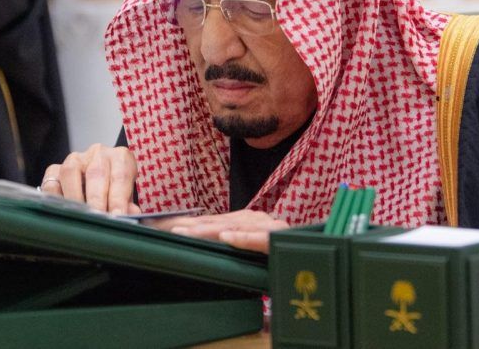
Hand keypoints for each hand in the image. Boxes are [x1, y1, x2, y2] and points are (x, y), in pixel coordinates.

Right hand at [40, 143, 139, 215]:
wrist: (100, 185)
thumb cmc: (116, 190)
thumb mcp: (127, 197)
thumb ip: (129, 206)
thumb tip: (131, 215)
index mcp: (120, 157)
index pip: (121, 176)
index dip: (118, 198)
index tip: (117, 216)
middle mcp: (98, 153)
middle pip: (96, 173)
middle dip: (97, 200)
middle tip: (97, 219)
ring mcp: (75, 159)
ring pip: (70, 172)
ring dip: (75, 198)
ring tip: (79, 217)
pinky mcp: (54, 170)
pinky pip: (51, 183)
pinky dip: (55, 199)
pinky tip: (62, 212)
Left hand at [146, 209, 287, 252]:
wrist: (310, 259)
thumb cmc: (278, 258)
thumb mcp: (250, 253)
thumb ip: (232, 245)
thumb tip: (202, 242)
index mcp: (251, 221)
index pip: (217, 221)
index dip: (193, 223)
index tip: (168, 226)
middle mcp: (260, 219)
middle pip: (223, 222)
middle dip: (194, 226)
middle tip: (169, 229)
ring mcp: (272, 227)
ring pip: (237, 227)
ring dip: (211, 229)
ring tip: (188, 232)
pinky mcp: (281, 239)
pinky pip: (261, 239)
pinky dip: (243, 238)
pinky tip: (226, 238)